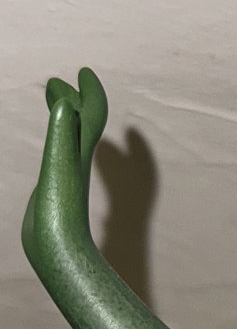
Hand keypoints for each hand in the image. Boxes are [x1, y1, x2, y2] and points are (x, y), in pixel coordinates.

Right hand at [23, 68, 107, 260]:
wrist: (58, 255)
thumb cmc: (58, 217)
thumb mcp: (57, 170)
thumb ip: (62, 137)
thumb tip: (67, 103)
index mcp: (79, 154)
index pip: (92, 114)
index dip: (89, 92)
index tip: (83, 73)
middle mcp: (77, 162)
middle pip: (82, 123)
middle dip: (74, 100)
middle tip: (60, 83)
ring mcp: (68, 177)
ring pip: (72, 140)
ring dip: (67, 119)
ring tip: (56, 103)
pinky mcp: (59, 191)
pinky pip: (63, 158)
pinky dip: (59, 144)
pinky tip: (52, 148)